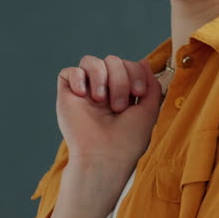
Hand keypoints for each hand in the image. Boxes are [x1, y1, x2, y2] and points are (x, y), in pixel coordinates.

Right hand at [55, 54, 161, 213]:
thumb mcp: (148, 110)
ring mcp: (85, 92)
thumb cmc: (128, 140)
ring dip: (101, 76)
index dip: (135, 72)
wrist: (105, 157)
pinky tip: (83, 95)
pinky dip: (77, 77)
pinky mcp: (67, 96)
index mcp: (122, 92)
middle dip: (120, 79)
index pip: (127, 65)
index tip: (138, 93)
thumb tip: (145, 61)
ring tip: (101, 100)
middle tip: (119, 106)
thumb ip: (151, 85)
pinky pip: (68, 71)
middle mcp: (103, 90)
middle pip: (112, 60)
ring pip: (90, 60)